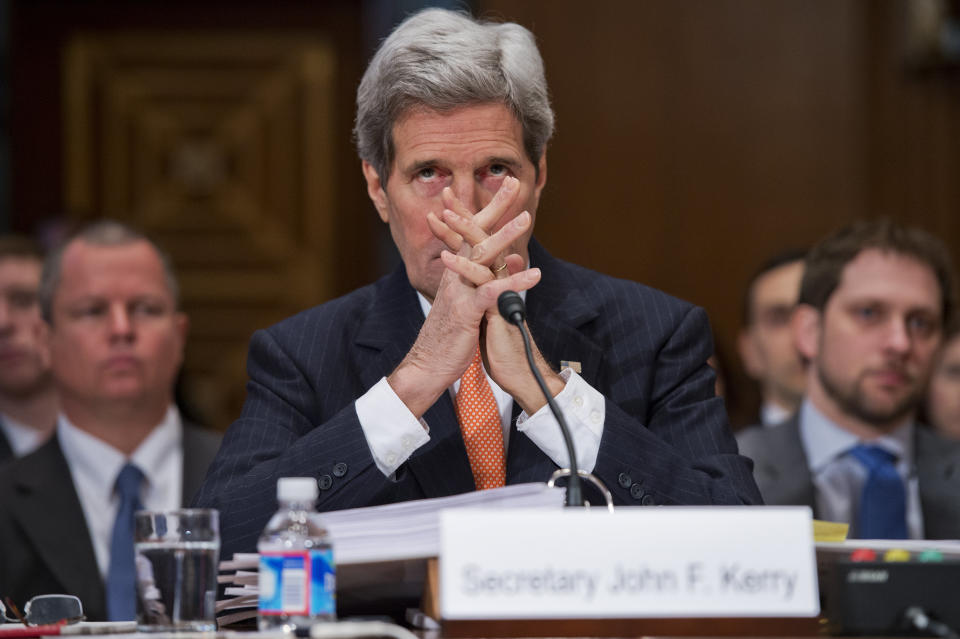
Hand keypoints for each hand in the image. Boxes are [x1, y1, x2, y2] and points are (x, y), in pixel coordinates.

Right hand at [387, 182, 539, 417]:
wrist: (427, 365)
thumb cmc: (449, 335)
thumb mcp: (468, 303)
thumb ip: (485, 280)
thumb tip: (507, 263)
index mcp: (457, 272)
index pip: (473, 233)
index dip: (487, 208)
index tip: (503, 185)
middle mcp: (456, 275)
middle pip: (476, 234)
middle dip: (494, 207)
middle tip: (512, 182)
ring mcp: (459, 292)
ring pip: (482, 257)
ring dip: (505, 236)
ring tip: (526, 218)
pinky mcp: (466, 313)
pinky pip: (492, 294)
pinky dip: (514, 284)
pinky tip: (534, 275)